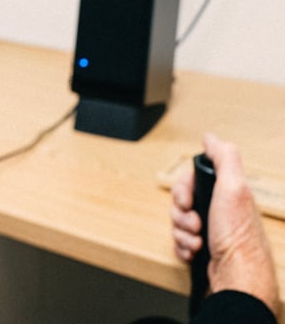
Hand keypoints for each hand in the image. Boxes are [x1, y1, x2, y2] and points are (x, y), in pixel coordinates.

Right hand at [171, 133, 278, 315]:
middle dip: (181, 213)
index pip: (190, 180)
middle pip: (180, 201)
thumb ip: (223, 158)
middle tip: (194, 223)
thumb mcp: (233, 188)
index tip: (187, 200)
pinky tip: (194, 252)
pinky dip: (182, 246)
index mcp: (226, 193)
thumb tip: (210, 137)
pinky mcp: (203, 248)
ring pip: (178, 222)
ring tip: (196, 240)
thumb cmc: (238, 237)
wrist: (237, 278)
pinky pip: (179, 241)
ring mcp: (211, 230)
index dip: (183, 189)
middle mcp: (219, 210)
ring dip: (181, 232)